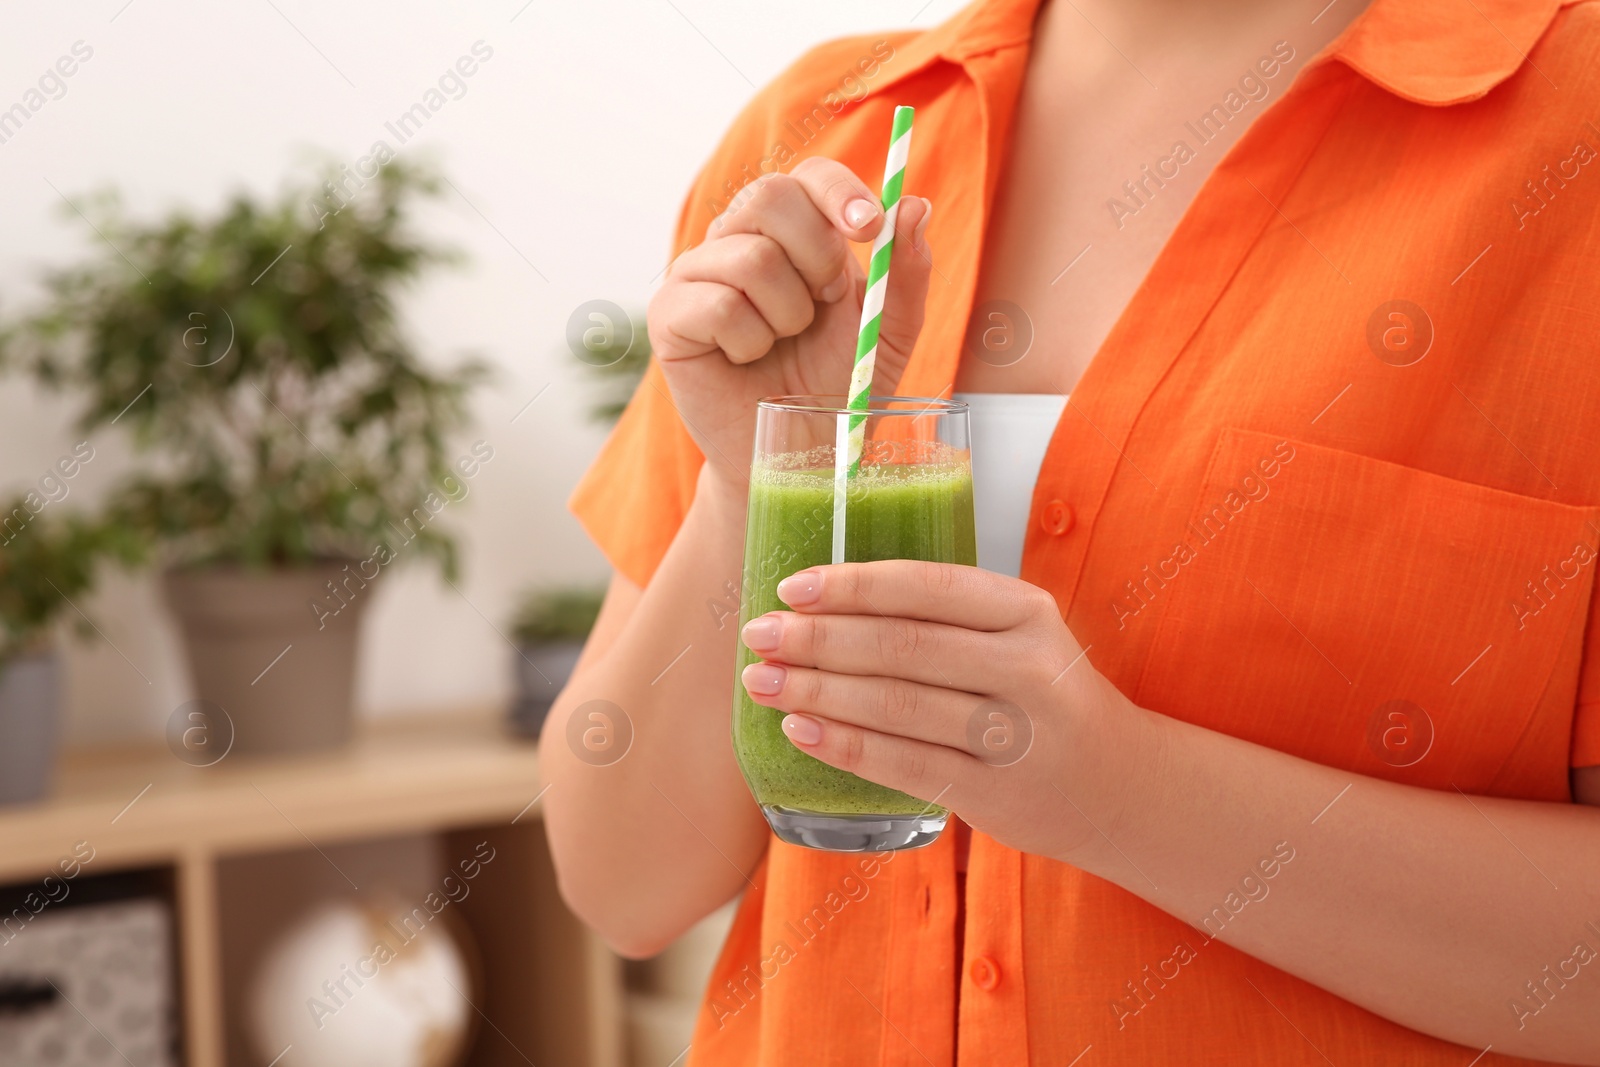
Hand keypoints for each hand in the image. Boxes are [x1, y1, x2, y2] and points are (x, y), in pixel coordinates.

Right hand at [648, 159, 933, 492]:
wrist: (799, 451)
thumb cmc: (838, 386)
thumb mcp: (889, 332)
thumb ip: (906, 273)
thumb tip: (915, 205)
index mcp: (793, 231)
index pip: (808, 176)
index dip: (838, 192)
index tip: (868, 228)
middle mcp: (738, 238)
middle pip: (769, 196)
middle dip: (816, 255)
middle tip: (824, 304)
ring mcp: (697, 273)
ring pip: (750, 257)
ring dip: (787, 313)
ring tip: (783, 342)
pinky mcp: (669, 316)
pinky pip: (717, 304)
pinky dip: (748, 341)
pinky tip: (745, 359)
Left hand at [738, 560, 1142, 860]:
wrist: (1118, 785)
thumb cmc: (1040, 697)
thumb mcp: (1016, 637)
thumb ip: (944, 617)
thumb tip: (823, 605)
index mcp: (1026, 611)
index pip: (928, 586)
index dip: (852, 585)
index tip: (791, 586)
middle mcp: (1027, 667)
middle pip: (903, 645)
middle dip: (818, 638)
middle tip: (759, 635)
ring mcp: (1015, 734)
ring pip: (897, 704)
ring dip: (818, 691)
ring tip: (763, 681)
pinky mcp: (998, 793)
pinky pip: (906, 764)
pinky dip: (846, 746)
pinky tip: (801, 730)